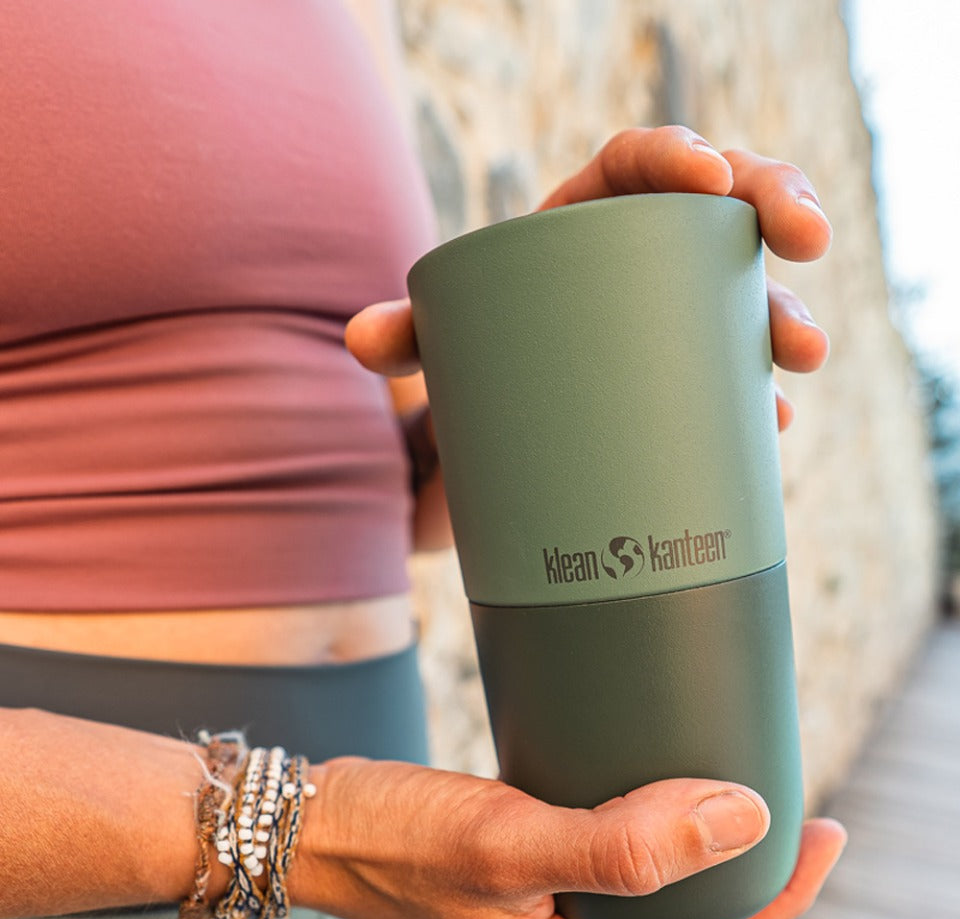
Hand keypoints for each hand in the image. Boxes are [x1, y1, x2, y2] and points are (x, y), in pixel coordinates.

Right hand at [289, 757, 845, 918]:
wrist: (309, 827)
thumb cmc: (395, 839)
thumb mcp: (510, 842)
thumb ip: (624, 843)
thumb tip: (743, 818)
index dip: (778, 891)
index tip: (825, 830)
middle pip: (686, 914)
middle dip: (748, 868)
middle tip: (791, 799)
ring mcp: (539, 906)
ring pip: (646, 881)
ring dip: (696, 844)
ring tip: (733, 786)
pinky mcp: (517, 864)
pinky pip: (605, 850)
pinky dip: (641, 819)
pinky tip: (646, 777)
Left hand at [345, 124, 832, 432]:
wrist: (482, 430)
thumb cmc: (466, 359)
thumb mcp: (440, 344)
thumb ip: (406, 336)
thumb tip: (360, 340)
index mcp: (580, 221)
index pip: (638, 164)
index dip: (682, 157)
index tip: (713, 178)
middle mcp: (636, 263)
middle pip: (718, 214)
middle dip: (777, 210)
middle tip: (809, 242)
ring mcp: (668, 323)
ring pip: (744, 294)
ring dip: (785, 313)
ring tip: (805, 354)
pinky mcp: (681, 384)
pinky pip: (734, 376)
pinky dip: (757, 398)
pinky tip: (776, 424)